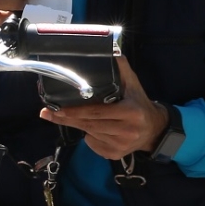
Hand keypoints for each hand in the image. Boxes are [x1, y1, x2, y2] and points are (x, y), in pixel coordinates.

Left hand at [41, 57, 169, 160]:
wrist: (154, 129)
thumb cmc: (139, 103)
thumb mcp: (133, 84)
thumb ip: (120, 68)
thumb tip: (108, 51)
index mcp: (131, 112)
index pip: (97, 112)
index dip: (76, 111)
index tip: (58, 109)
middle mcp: (128, 130)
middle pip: (90, 124)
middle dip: (69, 119)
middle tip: (50, 113)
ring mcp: (121, 145)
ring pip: (90, 134)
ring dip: (79, 126)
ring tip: (72, 117)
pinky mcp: (116, 155)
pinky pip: (93, 145)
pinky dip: (89, 137)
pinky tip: (92, 129)